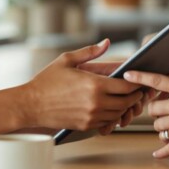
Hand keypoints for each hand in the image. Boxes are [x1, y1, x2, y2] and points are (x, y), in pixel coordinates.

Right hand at [22, 39, 144, 131]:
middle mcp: (96, 102)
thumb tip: (106, 42)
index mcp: (94, 84)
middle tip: (136, 91)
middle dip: (134, 96)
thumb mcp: (67, 60)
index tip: (137, 80)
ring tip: (125, 99)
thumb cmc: (47, 80)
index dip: (135, 83)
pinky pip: (107, 122)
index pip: (126, 86)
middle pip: (126, 102)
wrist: (31, 104)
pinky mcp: (86, 125)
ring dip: (124, 107)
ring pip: (118, 114)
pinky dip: (112, 116)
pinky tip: (110, 108)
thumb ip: (89, 52)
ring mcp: (91, 116)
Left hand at [124, 48, 168, 158]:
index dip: (139, 77)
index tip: (126, 75)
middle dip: (154, 109)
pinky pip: (168, 147)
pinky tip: (157, 154)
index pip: (155, 81)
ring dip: (160, 125)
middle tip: (161, 109)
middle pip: (153, 109)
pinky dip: (161, 151)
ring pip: (158, 127)